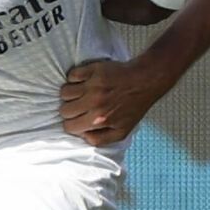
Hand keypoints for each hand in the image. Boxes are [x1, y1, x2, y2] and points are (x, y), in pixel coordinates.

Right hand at [59, 56, 173, 145]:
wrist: (145, 82)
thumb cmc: (133, 107)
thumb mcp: (122, 132)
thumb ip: (100, 140)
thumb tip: (83, 136)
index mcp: (100, 119)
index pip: (69, 126)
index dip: (72, 124)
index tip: (77, 120)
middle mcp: (94, 103)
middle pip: (64, 110)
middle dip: (70, 111)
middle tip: (79, 107)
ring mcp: (93, 85)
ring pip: (64, 92)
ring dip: (70, 94)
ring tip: (79, 94)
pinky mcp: (93, 70)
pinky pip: (71, 75)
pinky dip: (74, 78)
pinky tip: (83, 82)